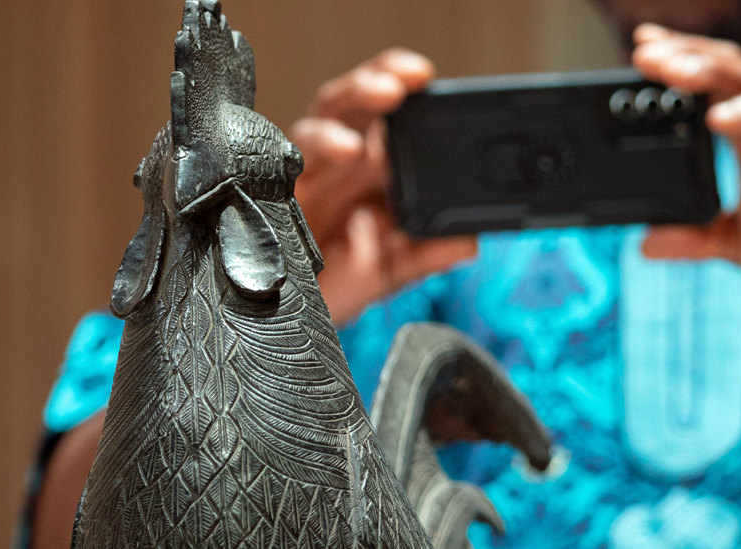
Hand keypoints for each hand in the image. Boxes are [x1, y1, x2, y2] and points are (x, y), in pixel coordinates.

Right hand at [289, 49, 476, 324]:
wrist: (287, 322)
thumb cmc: (335, 287)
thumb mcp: (390, 271)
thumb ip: (427, 254)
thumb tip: (468, 242)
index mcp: (367, 172)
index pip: (383, 114)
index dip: (399, 83)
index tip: (424, 76)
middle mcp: (334, 166)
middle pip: (346, 103)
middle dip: (368, 84)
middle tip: (396, 88)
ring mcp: (302, 179)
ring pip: (311, 127)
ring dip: (334, 128)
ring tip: (354, 148)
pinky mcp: (271, 198)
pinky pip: (276, 168)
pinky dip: (302, 165)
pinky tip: (327, 162)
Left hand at [631, 24, 740, 371]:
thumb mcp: (735, 246)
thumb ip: (692, 239)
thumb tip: (644, 245)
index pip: (714, 89)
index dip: (681, 66)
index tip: (641, 53)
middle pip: (730, 73)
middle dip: (687, 56)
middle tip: (644, 50)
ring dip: (712, 73)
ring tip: (673, 70)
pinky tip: (719, 117)